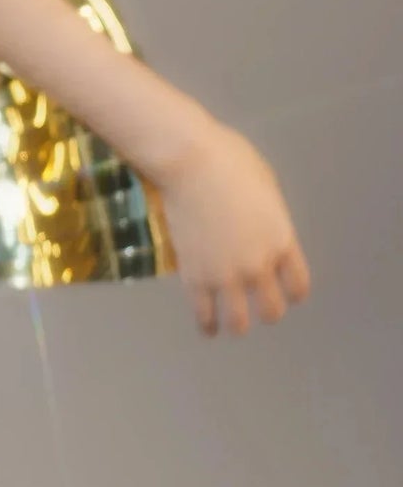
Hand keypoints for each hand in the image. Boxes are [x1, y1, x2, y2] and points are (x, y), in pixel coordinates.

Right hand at [157, 120, 311, 336]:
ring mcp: (226, 274)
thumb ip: (268, 216)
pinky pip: (204, 315)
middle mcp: (259, 265)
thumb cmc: (228, 159)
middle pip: (272, 310)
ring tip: (232, 322)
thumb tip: (261, 225)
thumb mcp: (265, 184)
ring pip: (239, 323)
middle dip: (267, 310)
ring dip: (238, 324)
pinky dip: (207, 325)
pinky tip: (207, 327)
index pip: (298, 285)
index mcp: (281, 241)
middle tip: (258, 305)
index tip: (287, 292)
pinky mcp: (195, 276)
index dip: (293, 292)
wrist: (188, 161)